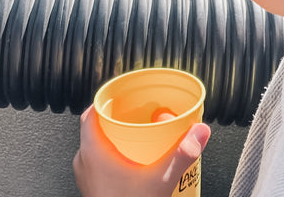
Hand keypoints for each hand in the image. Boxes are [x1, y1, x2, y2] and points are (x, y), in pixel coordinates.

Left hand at [73, 105, 210, 196]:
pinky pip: (99, 162)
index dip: (106, 101)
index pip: (90, 113)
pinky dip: (113, 154)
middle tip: (136, 116)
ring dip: (115, 138)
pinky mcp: (93, 188)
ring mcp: (87, 176)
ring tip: (137, 137)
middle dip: (117, 119)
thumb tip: (199, 132)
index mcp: (92, 151)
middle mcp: (84, 162)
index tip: (122, 96)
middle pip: (96, 128)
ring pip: (97, 145)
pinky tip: (133, 162)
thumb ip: (182, 154)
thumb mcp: (160, 181)